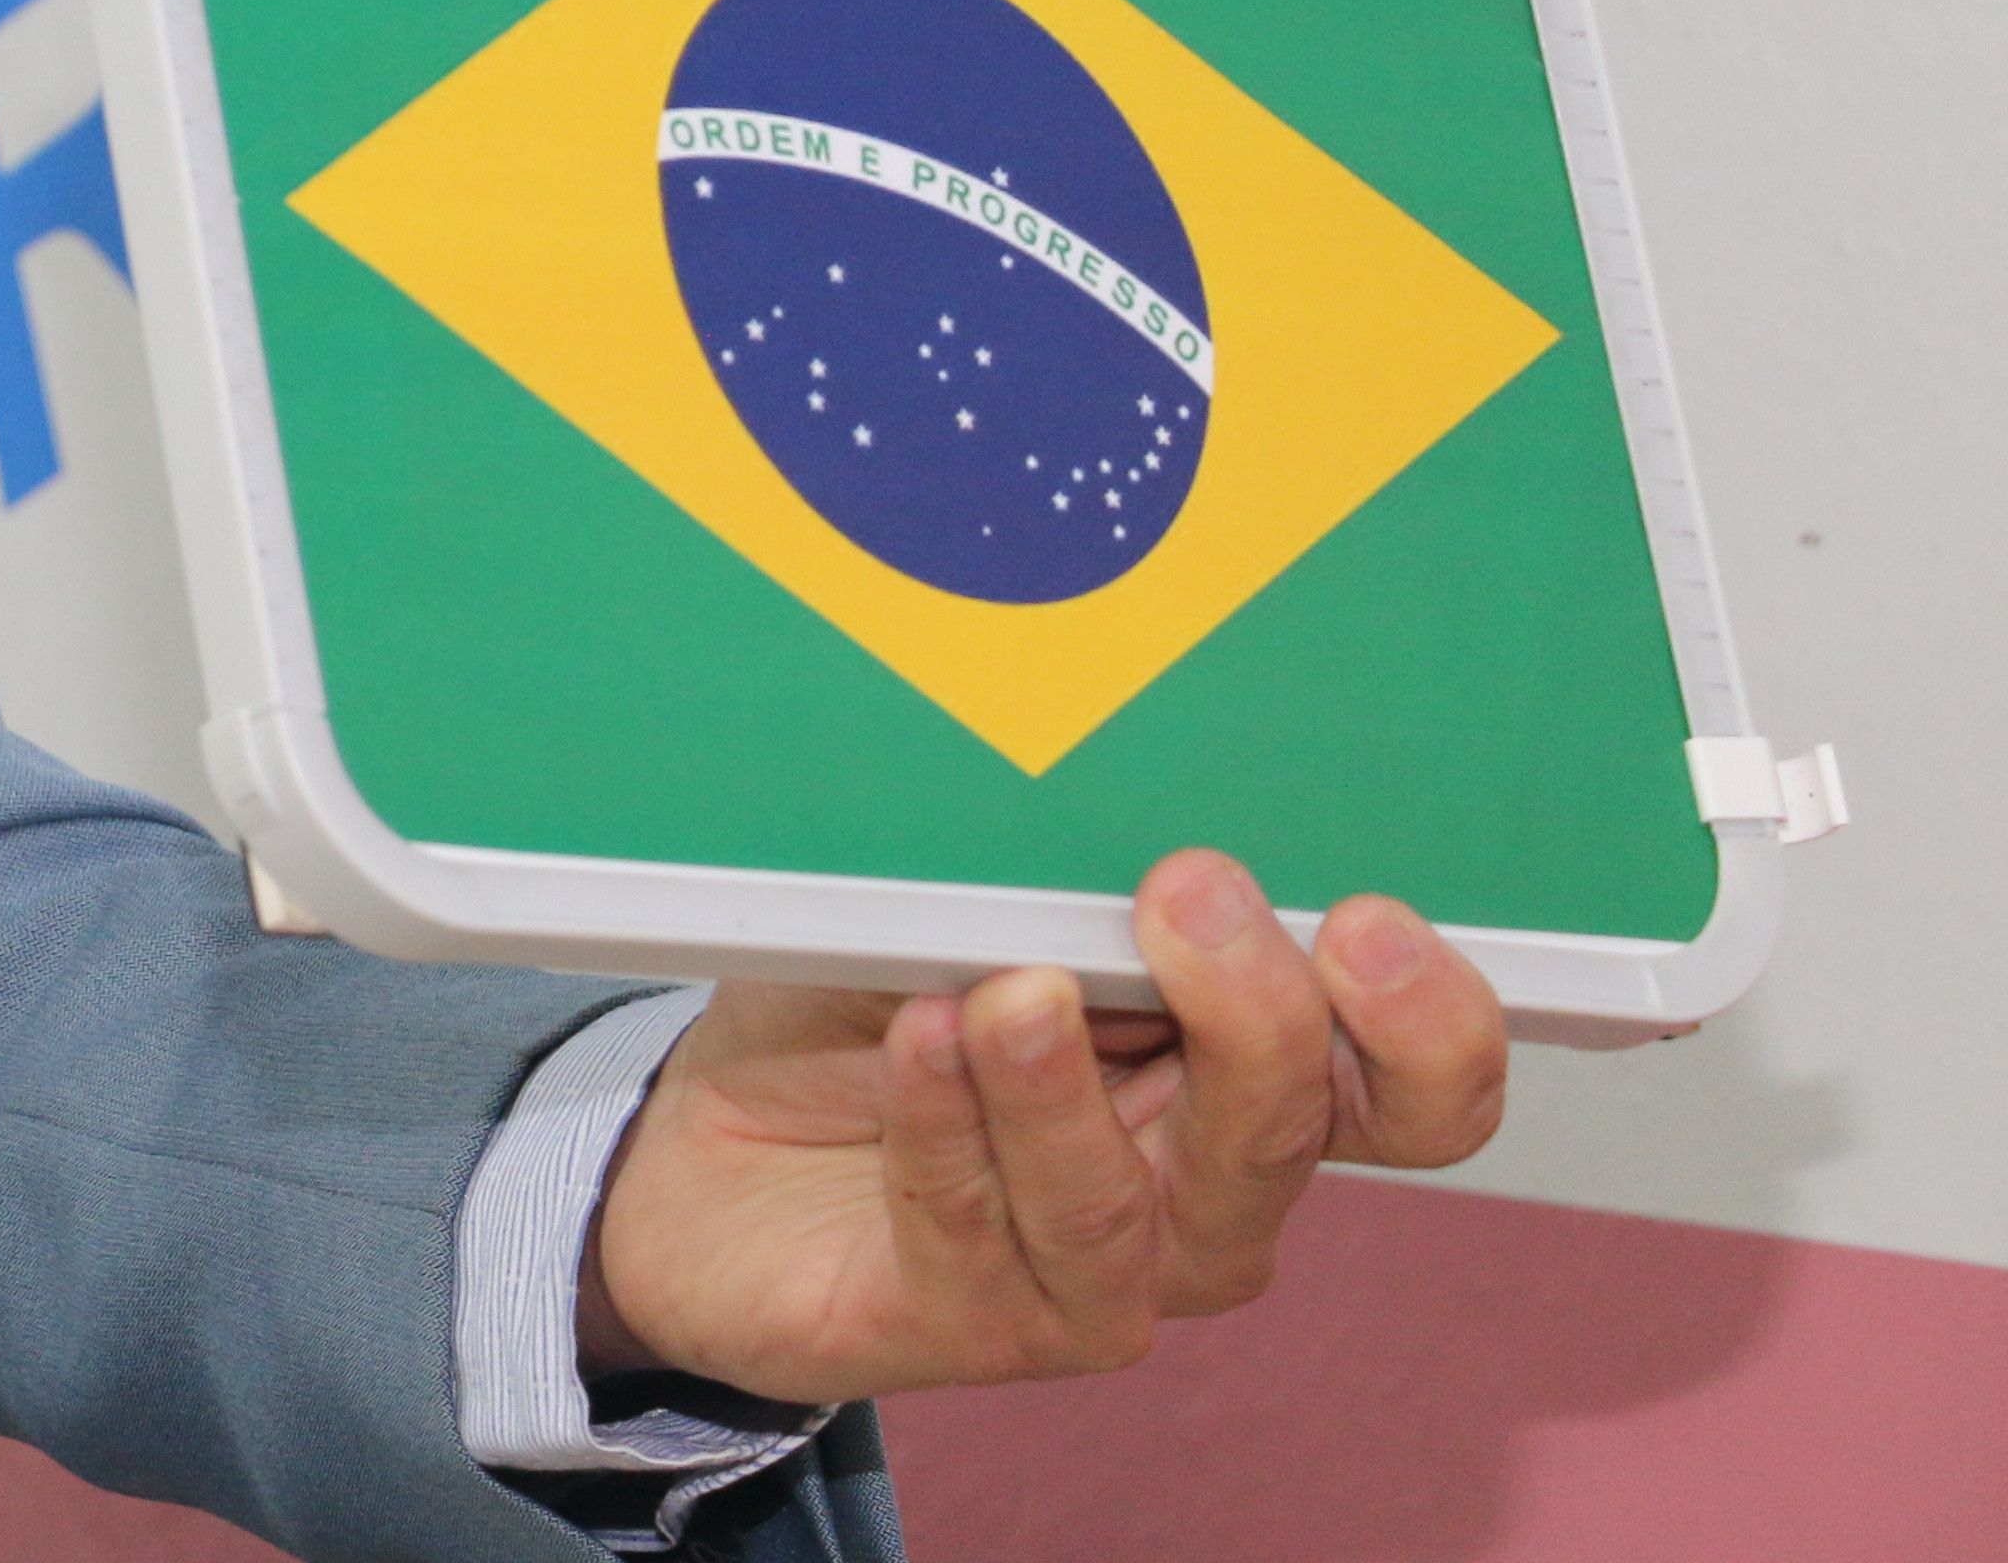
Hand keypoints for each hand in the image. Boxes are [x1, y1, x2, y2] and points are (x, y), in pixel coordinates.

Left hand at [578, 849, 1509, 1401]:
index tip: (1365, 922)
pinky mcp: (974, 1325)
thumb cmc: (869, 1016)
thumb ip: (1065, 888)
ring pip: (1128, 1205)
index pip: (1409, 1092)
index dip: (1428, 1027)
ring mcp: (1095, 1278)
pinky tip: (918, 1041)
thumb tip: (1122, 815)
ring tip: (1006, 988)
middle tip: (1186, 895)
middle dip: (1254, 1013)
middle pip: (1288, 1136)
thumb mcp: (968, 915)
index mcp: (1239, 1086)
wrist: (711, 1154)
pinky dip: (947, 1130)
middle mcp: (1197, 1196)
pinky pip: (982, 1238)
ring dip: (1062, 1085)